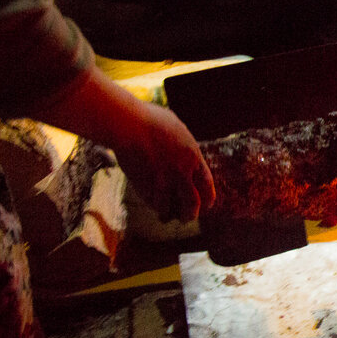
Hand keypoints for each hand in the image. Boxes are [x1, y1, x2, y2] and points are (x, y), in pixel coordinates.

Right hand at [113, 102, 215, 221]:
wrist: (128, 124)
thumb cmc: (149, 119)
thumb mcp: (176, 127)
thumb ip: (183, 142)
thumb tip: (184, 145)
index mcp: (192, 156)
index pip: (207, 185)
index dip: (207, 199)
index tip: (205, 206)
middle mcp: (181, 171)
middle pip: (193, 203)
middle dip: (191, 214)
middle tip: (186, 217)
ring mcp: (163, 180)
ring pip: (172, 209)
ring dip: (170, 215)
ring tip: (167, 218)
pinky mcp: (145, 185)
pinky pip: (153, 204)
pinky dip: (154, 208)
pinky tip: (152, 207)